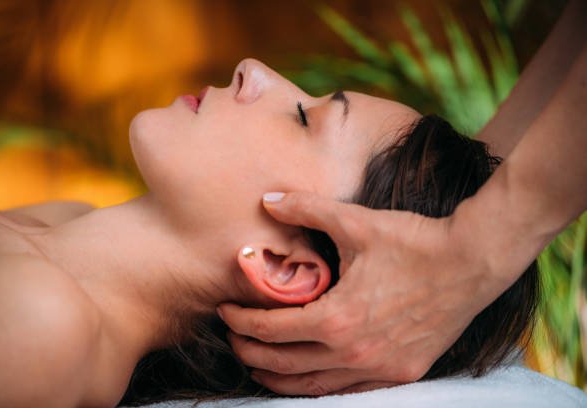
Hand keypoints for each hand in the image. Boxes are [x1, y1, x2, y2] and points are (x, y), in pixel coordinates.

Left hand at [217, 191, 505, 395]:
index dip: (241, 322)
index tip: (225, 310)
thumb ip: (305, 209)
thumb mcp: (354, 221)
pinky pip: (348, 390)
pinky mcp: (400, 372)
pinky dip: (318, 384)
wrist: (471, 261)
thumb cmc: (412, 241)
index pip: (271, 330)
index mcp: (338, 318)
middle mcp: (354, 353)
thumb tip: (267, 199)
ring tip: (257, 363)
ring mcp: (379, 368)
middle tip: (232, 337)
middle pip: (284, 364)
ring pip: (313, 386)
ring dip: (278, 376)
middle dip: (250, 352)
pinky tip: (308, 373)